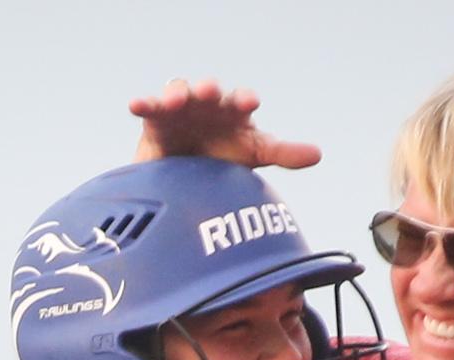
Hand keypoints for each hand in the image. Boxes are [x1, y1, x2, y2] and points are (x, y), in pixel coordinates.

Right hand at [129, 77, 321, 168]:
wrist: (190, 175)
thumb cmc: (226, 157)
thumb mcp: (254, 154)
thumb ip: (283, 153)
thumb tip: (318, 154)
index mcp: (232, 111)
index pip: (240, 101)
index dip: (244, 100)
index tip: (250, 103)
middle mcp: (207, 105)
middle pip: (208, 91)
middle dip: (209, 89)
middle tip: (210, 92)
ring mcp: (181, 109)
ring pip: (178, 92)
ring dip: (178, 92)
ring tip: (176, 100)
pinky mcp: (156, 119)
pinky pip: (148, 107)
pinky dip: (142, 103)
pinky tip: (135, 104)